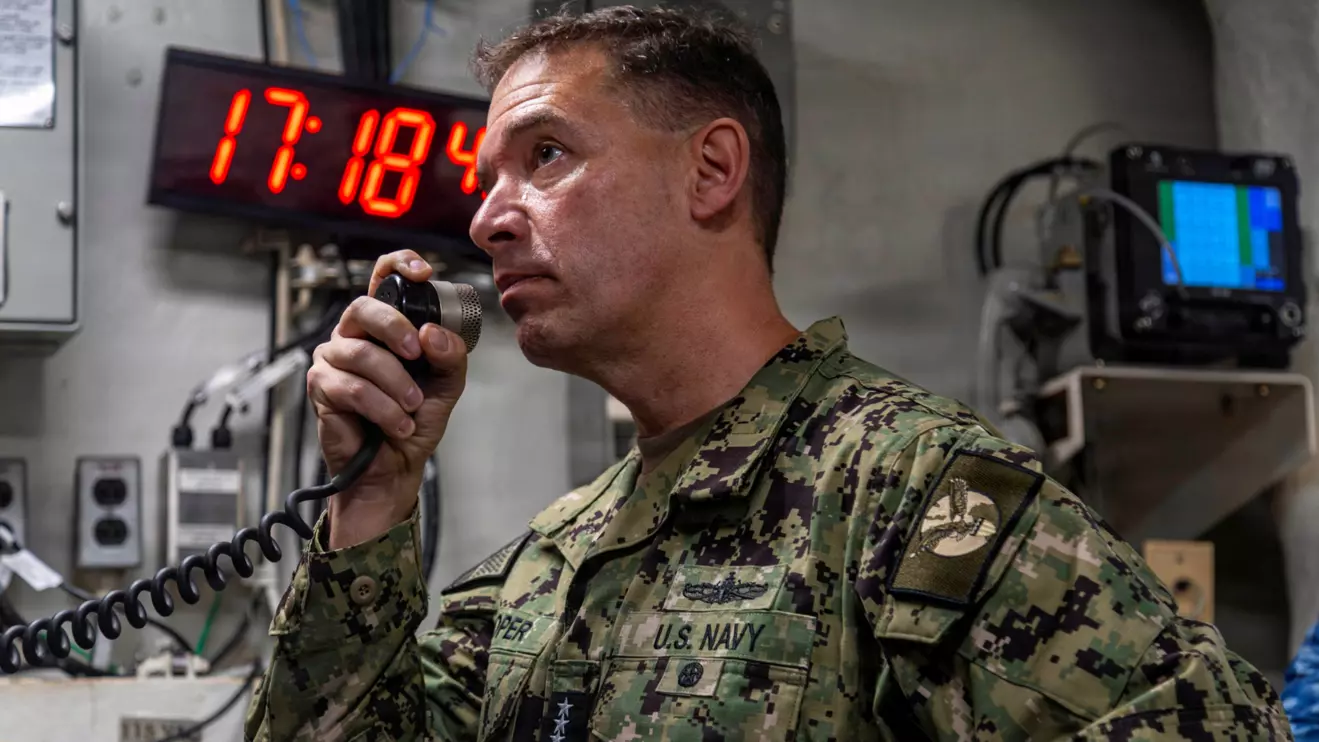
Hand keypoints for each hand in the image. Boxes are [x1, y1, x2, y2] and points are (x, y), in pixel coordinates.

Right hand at [307, 249, 467, 548]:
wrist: (395, 466)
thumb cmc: (414, 420)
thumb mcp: (447, 384)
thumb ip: (450, 355)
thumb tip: (432, 334)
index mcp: (385, 326)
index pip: (382, 278)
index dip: (399, 265)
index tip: (423, 273)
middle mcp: (355, 335)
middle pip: (363, 308)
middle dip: (394, 328)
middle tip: (416, 354)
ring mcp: (333, 358)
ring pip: (362, 355)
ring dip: (396, 384)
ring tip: (411, 408)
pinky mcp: (321, 386)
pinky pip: (352, 388)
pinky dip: (383, 408)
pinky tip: (398, 424)